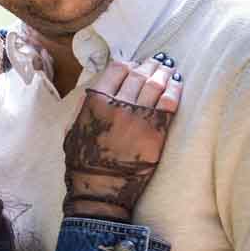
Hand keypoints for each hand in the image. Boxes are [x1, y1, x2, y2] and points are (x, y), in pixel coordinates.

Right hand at [64, 56, 180, 219]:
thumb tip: (95, 90)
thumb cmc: (82, 162)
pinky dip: (175, 89)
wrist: (101, 188)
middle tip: (157, 62)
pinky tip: (177, 83)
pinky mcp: (156, 131)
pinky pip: (169, 102)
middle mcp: (118, 104)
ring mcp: (139, 117)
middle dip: (149, 65)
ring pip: (155, 84)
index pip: (116, 69)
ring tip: (168, 68)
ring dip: (163, 73)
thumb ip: (83, 107)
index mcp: (96, 101)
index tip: (133, 66)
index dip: (127, 64)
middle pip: (138, 74)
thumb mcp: (71, 129)